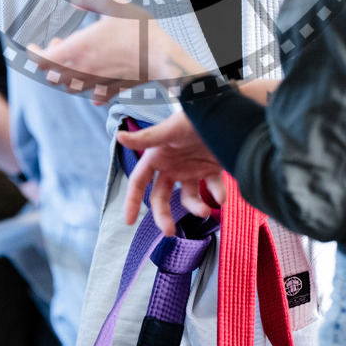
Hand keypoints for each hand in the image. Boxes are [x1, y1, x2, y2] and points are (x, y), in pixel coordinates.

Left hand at [26, 0, 202, 102]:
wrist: (160, 56)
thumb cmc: (138, 30)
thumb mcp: (114, 5)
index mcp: (78, 49)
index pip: (43, 61)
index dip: (34, 54)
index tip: (34, 47)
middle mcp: (82, 70)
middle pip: (52, 76)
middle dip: (50, 63)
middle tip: (59, 46)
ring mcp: (96, 83)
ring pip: (69, 87)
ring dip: (66, 75)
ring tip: (75, 59)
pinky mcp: (110, 91)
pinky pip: (92, 96)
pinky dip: (87, 88)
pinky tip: (93, 77)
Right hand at [117, 112, 225, 235]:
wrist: (226, 113)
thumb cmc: (194, 117)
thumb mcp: (171, 129)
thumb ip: (147, 137)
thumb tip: (119, 137)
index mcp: (157, 155)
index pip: (139, 181)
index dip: (132, 200)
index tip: (129, 222)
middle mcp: (173, 165)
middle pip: (161, 196)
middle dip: (164, 215)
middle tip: (170, 231)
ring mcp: (192, 169)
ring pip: (187, 198)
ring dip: (194, 207)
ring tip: (204, 211)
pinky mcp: (211, 170)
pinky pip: (212, 189)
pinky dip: (216, 195)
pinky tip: (221, 197)